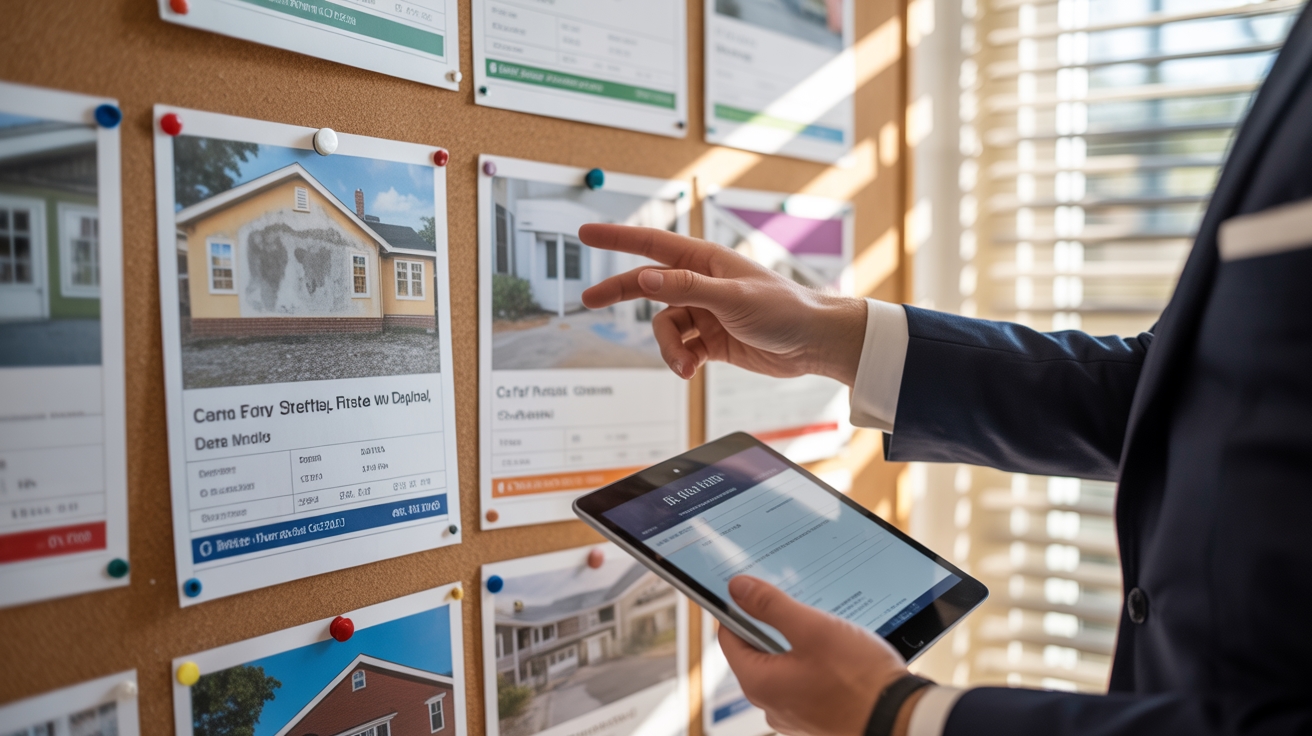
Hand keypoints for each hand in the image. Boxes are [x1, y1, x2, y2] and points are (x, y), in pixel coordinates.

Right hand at [578, 224, 867, 384]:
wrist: (814, 343)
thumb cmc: (784, 309)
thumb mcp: (732, 297)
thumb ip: (686, 288)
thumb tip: (646, 279)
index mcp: (705, 261)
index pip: (651, 245)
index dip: (616, 238)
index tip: (586, 232)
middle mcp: (701, 283)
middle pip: (648, 286)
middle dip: (620, 294)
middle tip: (589, 300)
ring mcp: (706, 312)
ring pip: (665, 328)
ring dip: (669, 349)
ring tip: (685, 365)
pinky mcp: (712, 340)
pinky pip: (681, 349)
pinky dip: (681, 361)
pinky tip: (692, 370)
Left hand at [719, 576, 910, 735]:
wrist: (898, 718)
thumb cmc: (858, 679)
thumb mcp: (812, 629)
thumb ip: (771, 606)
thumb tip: (737, 588)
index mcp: (758, 682)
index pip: (728, 636)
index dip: (738, 608)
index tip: (753, 590)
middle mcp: (769, 703)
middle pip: (755, 650)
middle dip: (772, 624)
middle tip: (796, 605)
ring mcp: (793, 712)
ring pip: (782, 664)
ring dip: (796, 643)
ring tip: (822, 628)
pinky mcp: (814, 714)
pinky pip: (802, 679)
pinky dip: (812, 662)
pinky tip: (835, 652)